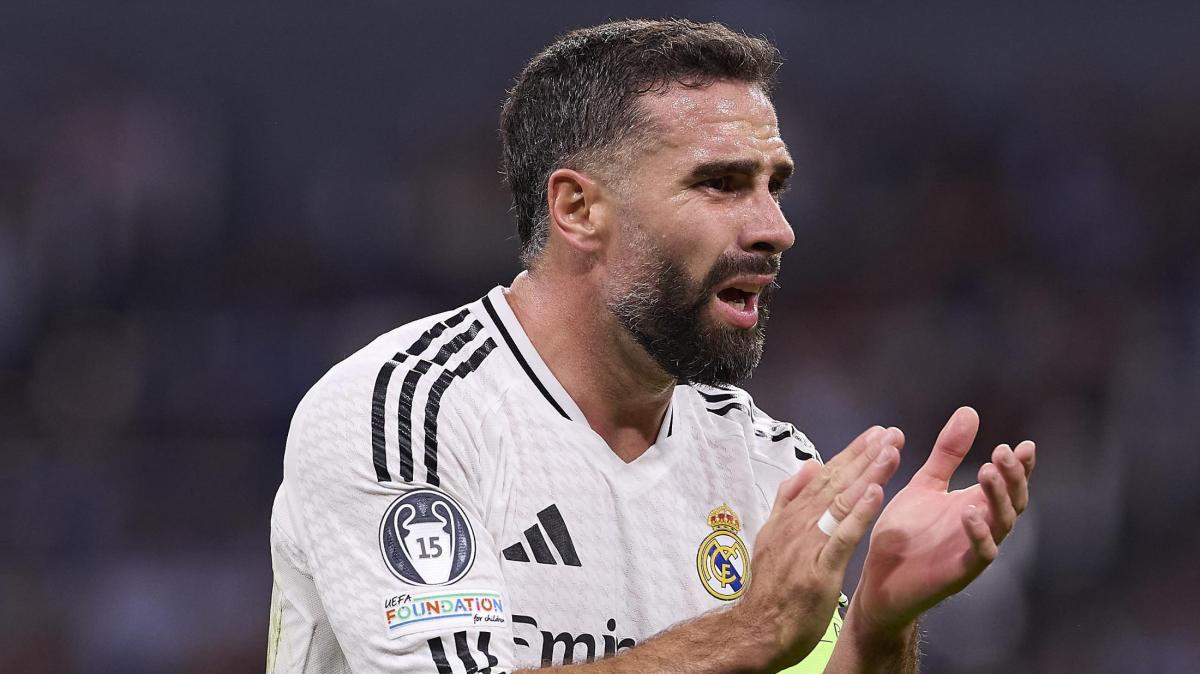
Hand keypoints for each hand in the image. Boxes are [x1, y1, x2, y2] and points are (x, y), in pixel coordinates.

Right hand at [738, 426, 901, 667]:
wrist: (758, 628)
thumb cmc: (771, 587)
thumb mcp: (771, 535)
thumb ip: (788, 500)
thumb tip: (808, 466)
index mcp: (791, 516)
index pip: (824, 477)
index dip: (851, 454)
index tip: (874, 435)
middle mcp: (799, 524)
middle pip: (835, 483)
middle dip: (864, 456)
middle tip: (890, 433)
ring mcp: (809, 545)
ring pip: (841, 502)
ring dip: (866, 474)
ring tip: (889, 451)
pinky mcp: (820, 569)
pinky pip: (842, 537)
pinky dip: (858, 514)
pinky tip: (876, 493)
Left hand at [850, 407, 1035, 634]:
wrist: (880, 577)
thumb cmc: (906, 531)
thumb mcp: (926, 484)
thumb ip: (947, 452)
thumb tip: (970, 411)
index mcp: (976, 504)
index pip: (1008, 483)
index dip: (1021, 466)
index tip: (1025, 446)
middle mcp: (982, 526)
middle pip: (1013, 501)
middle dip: (1012, 477)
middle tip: (1002, 453)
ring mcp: (973, 550)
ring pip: (1001, 525)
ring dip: (997, 498)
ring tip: (986, 472)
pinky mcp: (959, 572)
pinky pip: (979, 554)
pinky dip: (978, 534)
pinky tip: (970, 513)